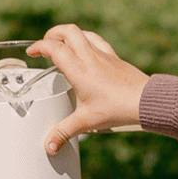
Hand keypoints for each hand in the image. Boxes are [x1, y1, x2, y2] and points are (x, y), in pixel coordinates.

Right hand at [25, 24, 148, 152]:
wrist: (145, 101)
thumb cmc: (117, 108)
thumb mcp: (87, 122)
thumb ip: (65, 132)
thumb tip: (49, 146)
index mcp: (78, 69)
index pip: (53, 48)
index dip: (39, 46)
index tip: (32, 52)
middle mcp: (89, 57)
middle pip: (67, 31)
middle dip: (53, 34)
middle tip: (47, 44)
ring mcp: (103, 55)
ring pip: (83, 33)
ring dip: (69, 35)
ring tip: (63, 43)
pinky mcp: (115, 58)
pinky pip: (98, 41)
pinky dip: (88, 40)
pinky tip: (87, 48)